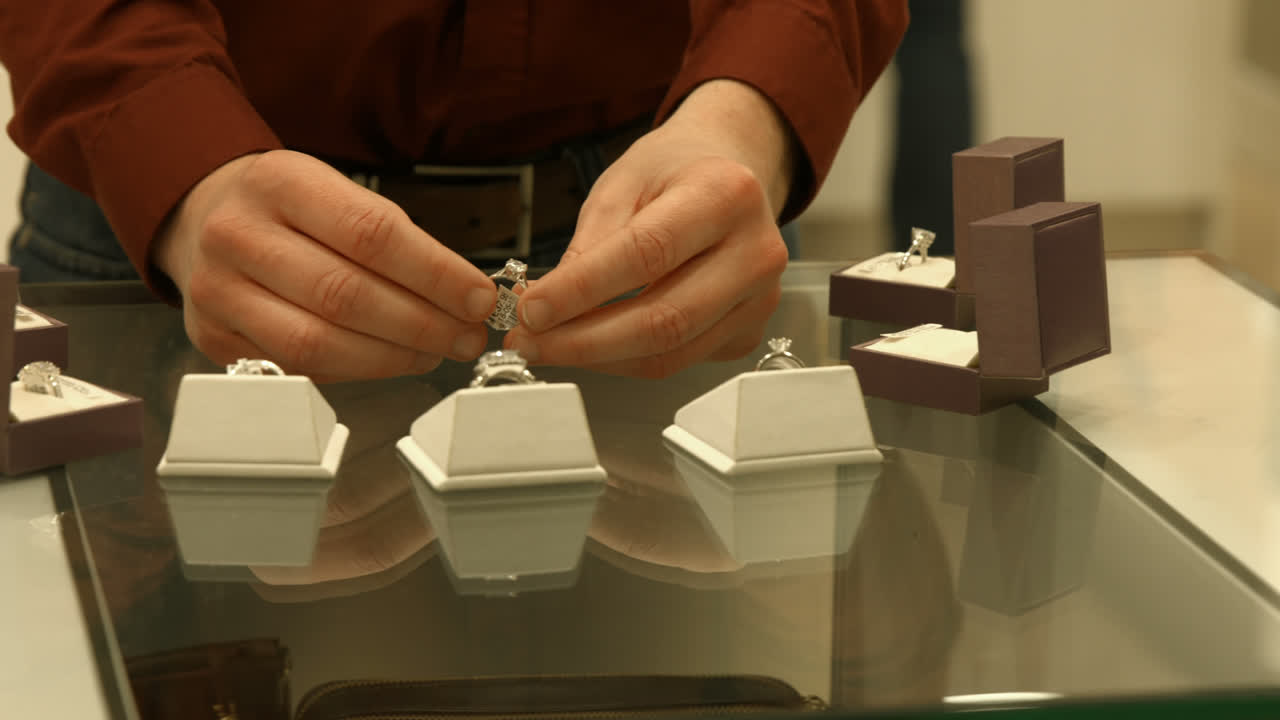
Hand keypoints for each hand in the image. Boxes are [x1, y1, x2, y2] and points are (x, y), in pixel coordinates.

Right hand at [153, 150, 496, 380]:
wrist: (202, 215)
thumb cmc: (288, 209)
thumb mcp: (334, 191)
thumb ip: (394, 238)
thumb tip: (465, 295)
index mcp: (279, 182)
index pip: (372, 234)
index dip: (435, 273)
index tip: (479, 298)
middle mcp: (237, 234)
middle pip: (346, 295)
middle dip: (423, 324)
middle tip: (467, 336)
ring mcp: (217, 290)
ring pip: (319, 341)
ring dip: (394, 356)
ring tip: (436, 351)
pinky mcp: (212, 337)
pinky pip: (297, 368)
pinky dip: (356, 370)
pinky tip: (390, 360)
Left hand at [503, 80, 793, 377]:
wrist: (730, 175)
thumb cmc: (675, 172)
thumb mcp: (622, 183)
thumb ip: (588, 244)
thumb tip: (546, 309)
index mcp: (727, 195)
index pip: (646, 255)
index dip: (582, 290)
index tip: (531, 309)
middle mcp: (756, 252)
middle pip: (664, 318)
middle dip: (583, 340)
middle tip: (529, 341)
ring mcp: (760, 299)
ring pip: (670, 352)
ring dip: (598, 358)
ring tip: (548, 346)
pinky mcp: (748, 332)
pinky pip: (679, 361)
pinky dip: (625, 360)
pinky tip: (592, 344)